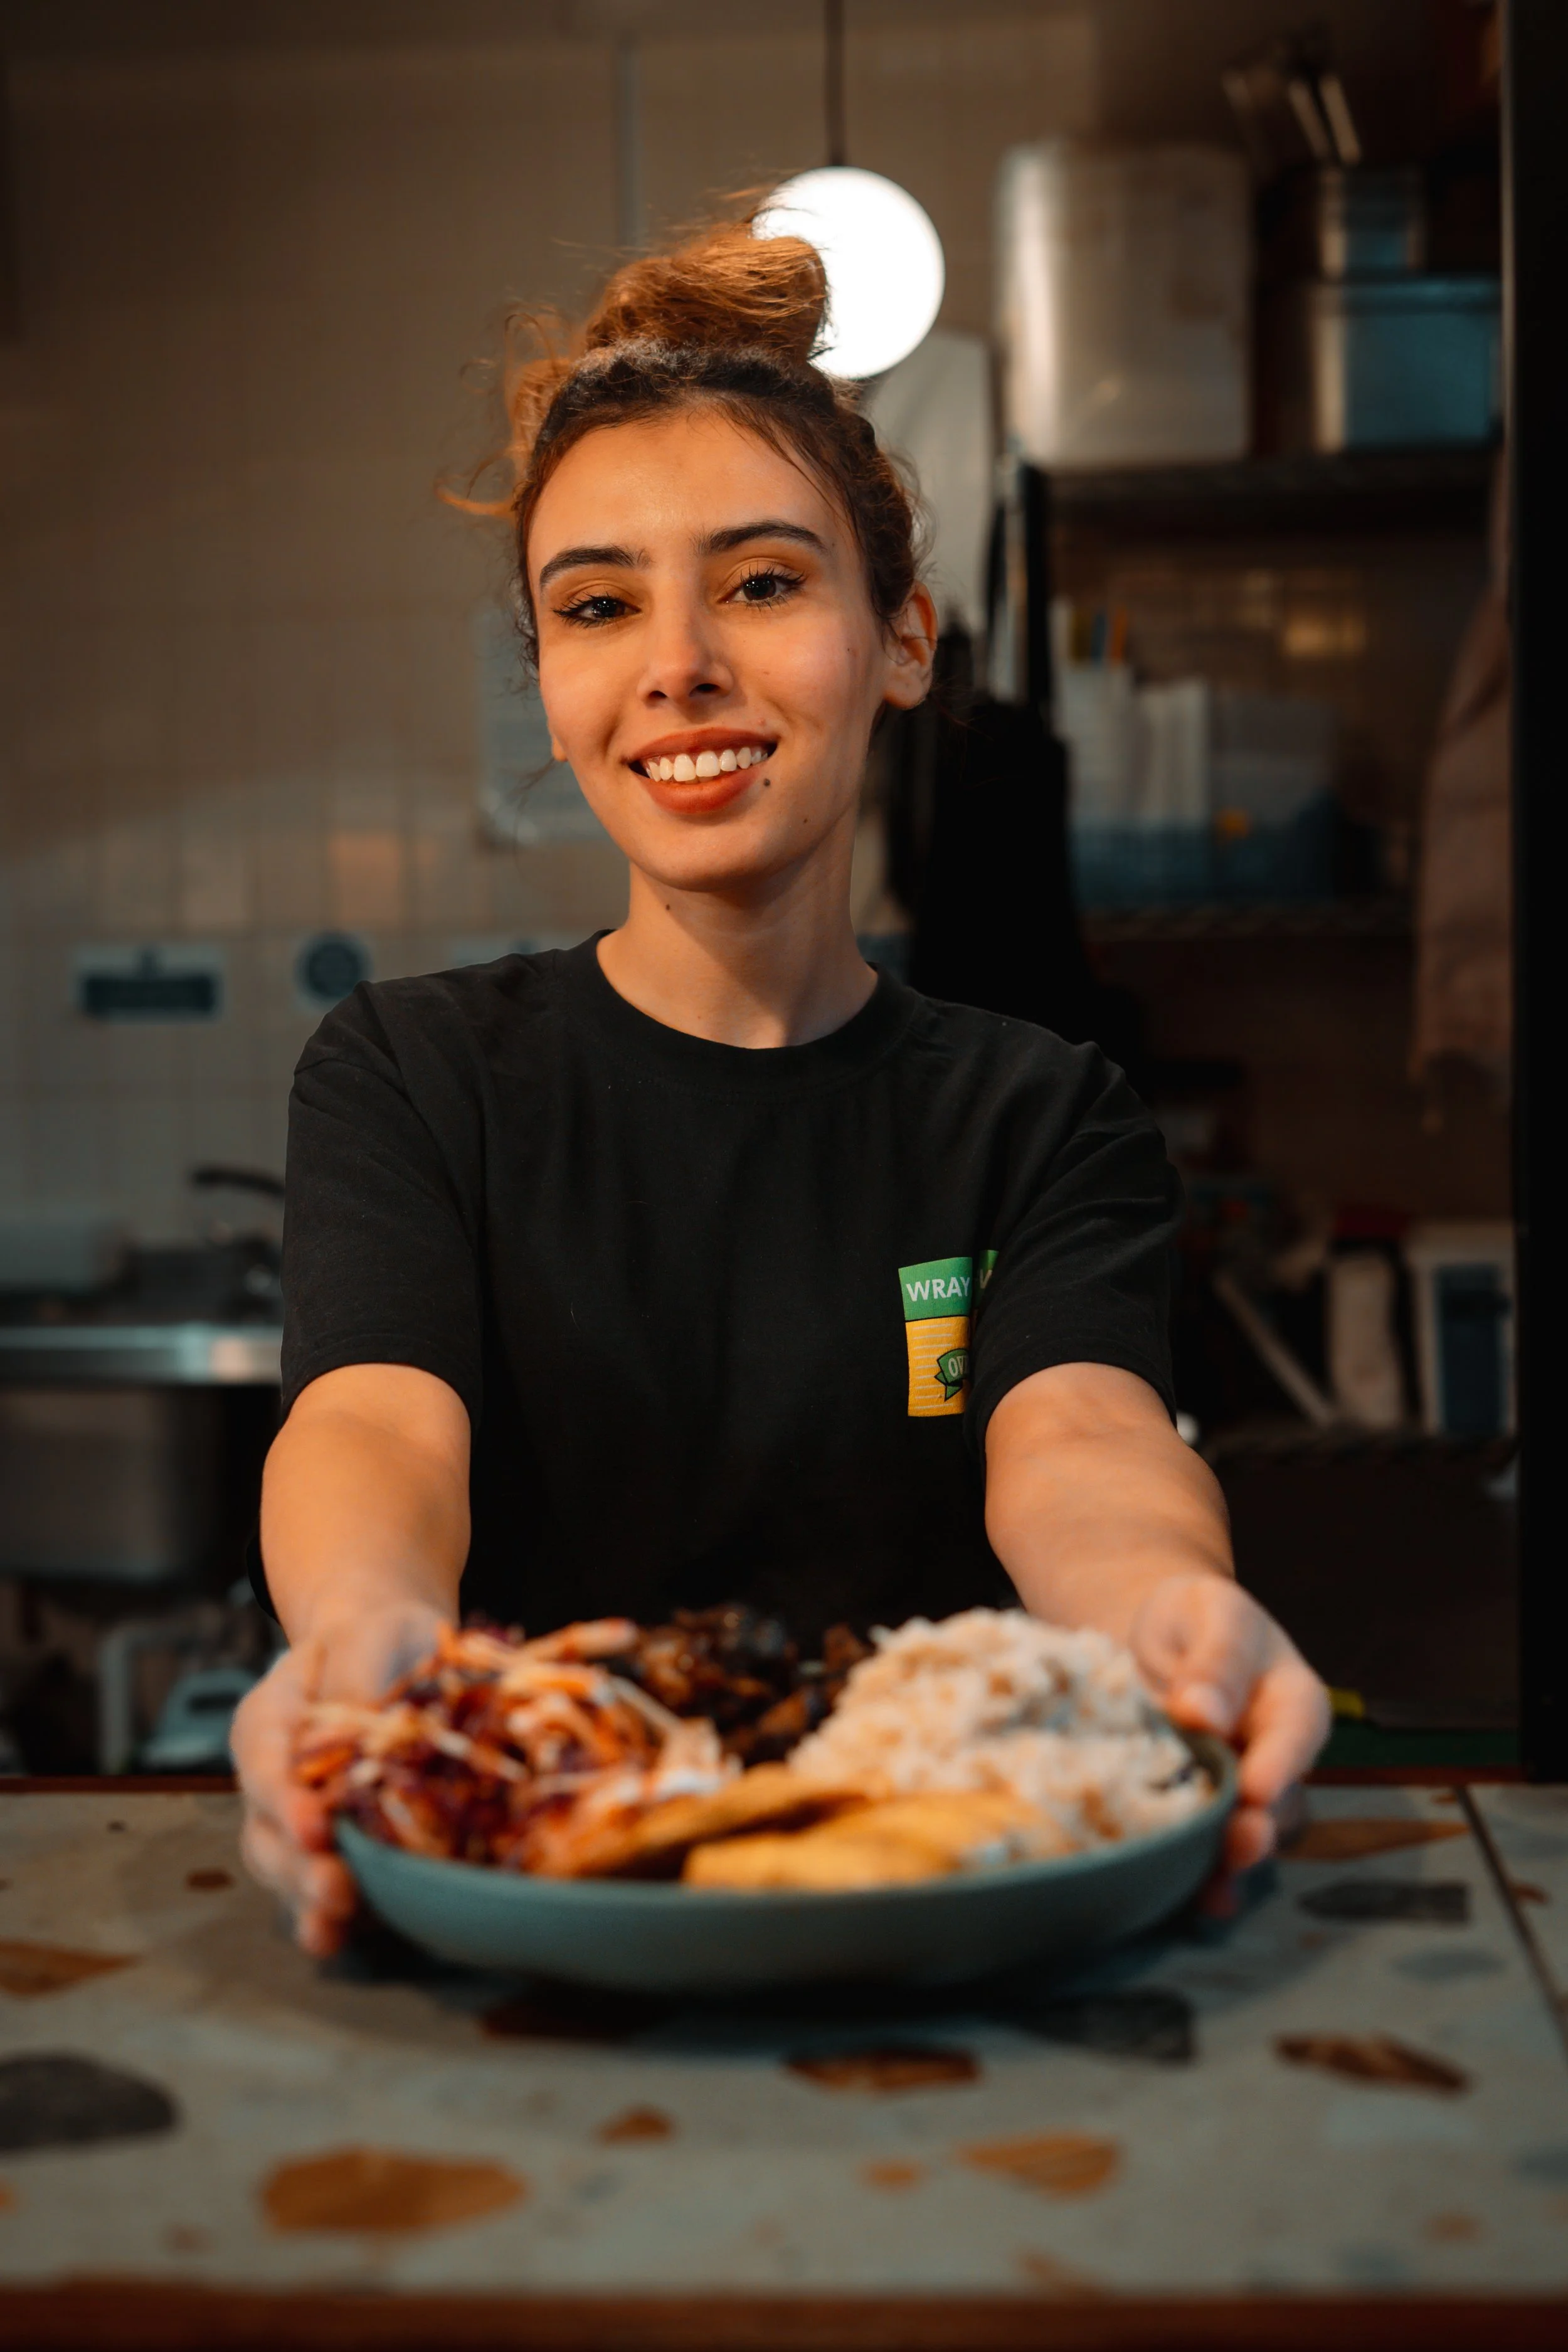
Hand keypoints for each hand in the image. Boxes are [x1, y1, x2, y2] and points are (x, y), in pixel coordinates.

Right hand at [232, 1602, 448, 1956]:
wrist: (394, 1652)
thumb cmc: (378, 1640)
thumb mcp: (369, 1633)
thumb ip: (356, 1674)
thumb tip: (363, 1721)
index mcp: (269, 1718)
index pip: (266, 1764)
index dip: (285, 1801)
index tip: (316, 1827)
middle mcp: (271, 1777)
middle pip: (266, 1832)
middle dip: (297, 1866)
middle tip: (334, 1887)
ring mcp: (295, 1819)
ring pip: (284, 1868)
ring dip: (307, 1898)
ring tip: (337, 1919)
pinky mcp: (331, 1848)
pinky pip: (318, 1887)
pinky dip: (326, 1917)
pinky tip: (340, 1936)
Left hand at [1128, 1572, 1330, 1880]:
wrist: (1150, 1638)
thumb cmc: (1193, 1617)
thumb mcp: (1209, 1610)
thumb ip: (1216, 1654)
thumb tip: (1203, 1709)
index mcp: (1292, 1701)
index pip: (1298, 1730)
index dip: (1281, 1762)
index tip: (1257, 1786)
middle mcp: (1275, 1757)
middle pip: (1279, 1801)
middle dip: (1259, 1828)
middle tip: (1238, 1843)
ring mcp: (1239, 1793)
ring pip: (1246, 1835)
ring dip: (1228, 1862)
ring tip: (1210, 1886)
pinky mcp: (1198, 1814)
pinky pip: (1207, 1852)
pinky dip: (1197, 1879)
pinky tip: (1181, 1901)